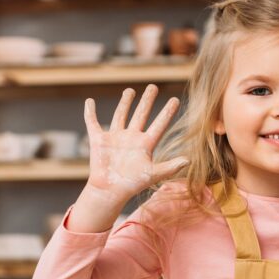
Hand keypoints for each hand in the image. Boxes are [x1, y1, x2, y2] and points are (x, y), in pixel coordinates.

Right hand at [83, 84, 187, 205]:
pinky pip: (92, 122)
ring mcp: (115, 138)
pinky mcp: (99, 140)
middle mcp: (131, 138)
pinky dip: (89, 112)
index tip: (175, 99)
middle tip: (153, 87)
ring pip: (121, 115)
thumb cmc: (132, 184)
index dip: (167, 112)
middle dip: (147, 100)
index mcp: (145, 144)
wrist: (110, 191)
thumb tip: (189, 160)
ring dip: (125, 103)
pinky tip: (89, 101)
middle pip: (141, 114)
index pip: (159, 124)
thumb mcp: (153, 174)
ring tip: (130, 90)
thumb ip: (170, 167)